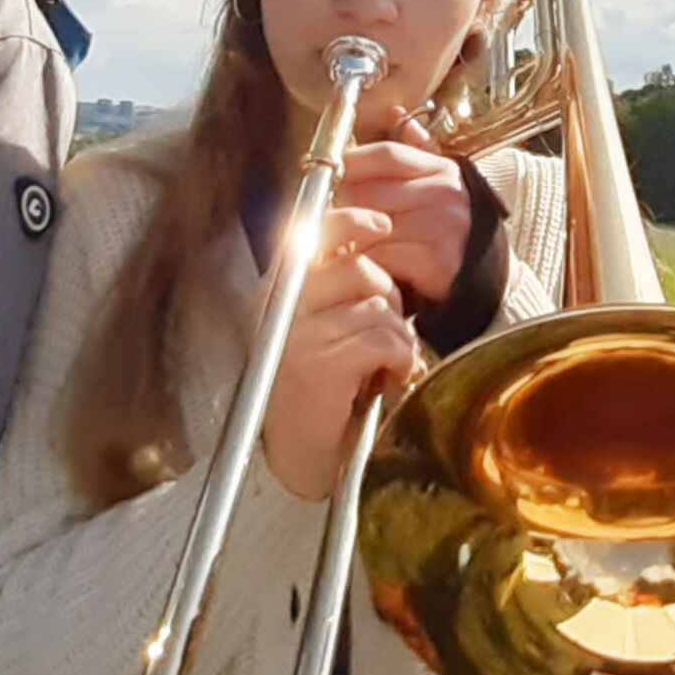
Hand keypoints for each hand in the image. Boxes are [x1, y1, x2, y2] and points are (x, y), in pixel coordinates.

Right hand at [260, 204, 426, 501]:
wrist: (299, 454)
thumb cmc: (317, 389)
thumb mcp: (317, 326)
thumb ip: (334, 287)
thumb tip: (368, 239)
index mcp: (276, 290)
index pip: (311, 234)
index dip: (351, 221)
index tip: (380, 223)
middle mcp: (279, 305)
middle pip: (359, 268)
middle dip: (388, 297)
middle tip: (384, 329)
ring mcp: (296, 334)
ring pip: (378, 307)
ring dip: (397, 336)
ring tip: (384, 363)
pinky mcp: (319, 364)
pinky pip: (384, 339)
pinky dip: (399, 360)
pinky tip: (387, 378)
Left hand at [333, 121, 472, 306]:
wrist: (490, 282)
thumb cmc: (453, 232)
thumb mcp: (442, 186)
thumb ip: (418, 152)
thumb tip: (396, 113)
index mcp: (442, 170)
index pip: (386, 154)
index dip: (352, 163)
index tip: (334, 177)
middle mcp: (445, 194)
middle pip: (370, 189)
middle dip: (343, 204)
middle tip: (329, 215)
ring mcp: (444, 226)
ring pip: (371, 224)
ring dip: (349, 235)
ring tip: (340, 240)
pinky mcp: (438, 260)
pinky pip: (382, 254)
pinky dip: (365, 259)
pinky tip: (362, 262)